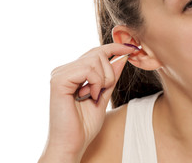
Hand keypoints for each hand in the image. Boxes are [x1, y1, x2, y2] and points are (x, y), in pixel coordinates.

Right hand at [39, 43, 137, 161]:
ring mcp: (60, 73)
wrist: (72, 144)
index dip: (115, 48)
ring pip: (95, 60)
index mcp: (73, 72)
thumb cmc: (85, 124)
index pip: (96, 52)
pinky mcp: (58, 80)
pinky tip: (89, 96)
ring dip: (103, 80)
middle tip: (102, 92)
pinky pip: (88, 69)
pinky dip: (96, 82)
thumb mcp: (104, 95)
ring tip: (94, 96)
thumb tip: (122, 57)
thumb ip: (111, 76)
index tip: (133, 48)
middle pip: (98, 53)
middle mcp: (64, 69)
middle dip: (109, 73)